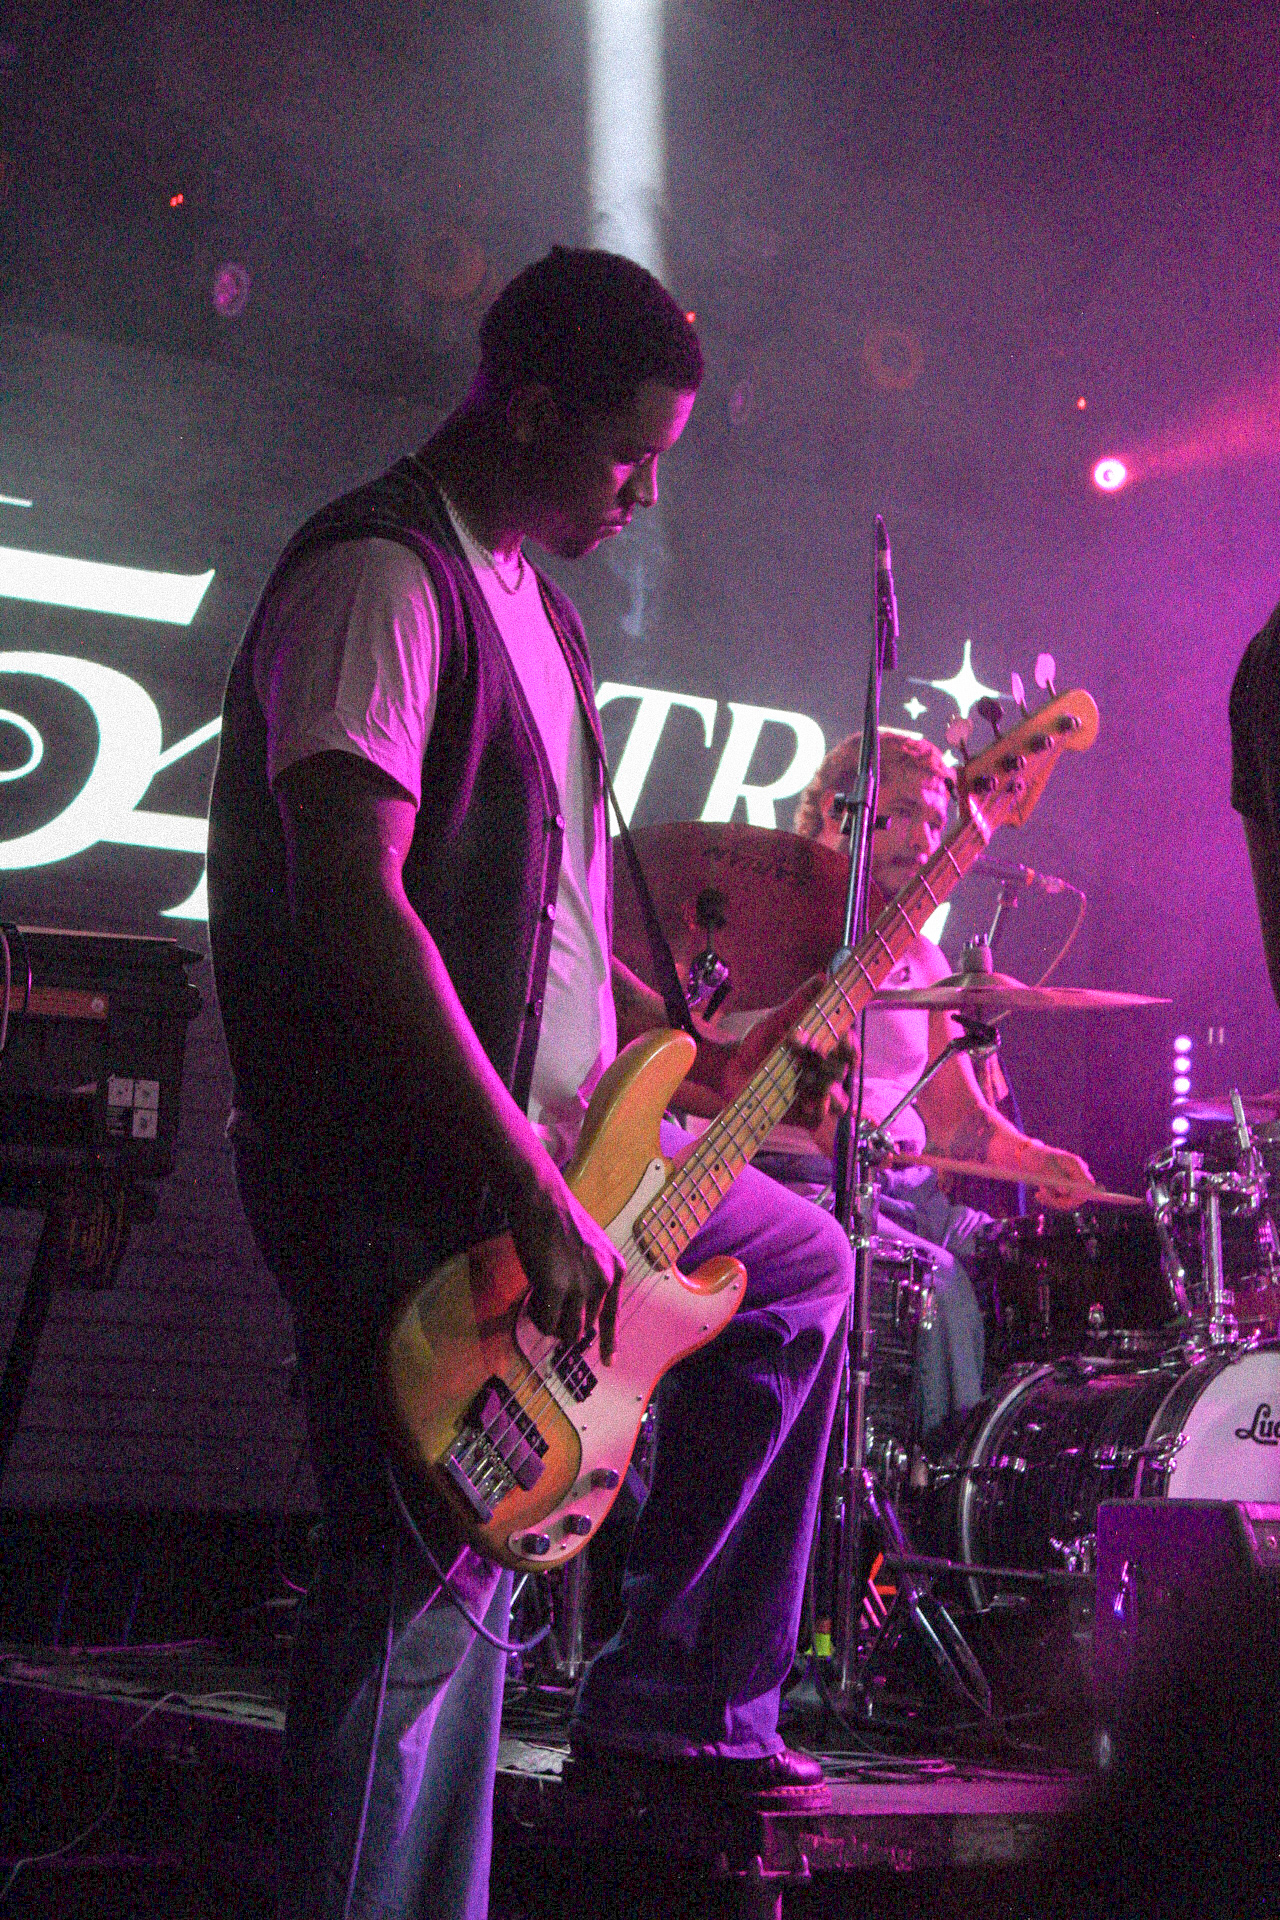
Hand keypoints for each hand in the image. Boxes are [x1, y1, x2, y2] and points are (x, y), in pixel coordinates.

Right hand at [510, 1170, 625, 1364]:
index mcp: (615, 1270)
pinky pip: (546, 1323)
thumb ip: (590, 1278)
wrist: (541, 1198)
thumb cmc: (559, 1220)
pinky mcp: (556, 1289)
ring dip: (550, 1324)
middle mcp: (603, 1281)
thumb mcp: (589, 1249)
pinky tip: (532, 1299)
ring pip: (567, 1331)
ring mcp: (581, 1286)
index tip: (610, 1362)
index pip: (612, 1315)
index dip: (609, 1341)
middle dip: (563, 1322)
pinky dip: (537, 1318)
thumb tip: (578, 1314)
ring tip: (538, 1300)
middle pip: (583, 1327)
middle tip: (546, 1303)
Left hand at [701, 976, 859, 1131]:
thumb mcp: (777, 1020)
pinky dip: (820, 1110)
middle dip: (834, 1064)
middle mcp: (823, 1072)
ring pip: (840, 1098)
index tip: (845, 1041)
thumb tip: (822, 977)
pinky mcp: (803, 1115)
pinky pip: (821, 1117)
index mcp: (822, 1048)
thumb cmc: (757, 1043)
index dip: (850, 1044)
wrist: (729, 1070)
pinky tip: (811, 1104)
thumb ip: (800, 1001)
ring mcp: (815, 1094)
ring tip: (822, 1088)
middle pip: (842, 1071)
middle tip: (818, 1055)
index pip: (846, 1046)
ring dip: (834, 1092)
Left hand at [1010, 1140, 1094, 1210]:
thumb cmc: (1036, 1156)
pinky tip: (1038, 1195)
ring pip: (1068, 1202)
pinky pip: (1061, 1202)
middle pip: (1079, 1197)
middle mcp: (1077, 1175)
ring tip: (1038, 1193)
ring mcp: (1072, 1183)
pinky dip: (1049, 1200)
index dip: (1082, 1195)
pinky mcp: (1064, 1190)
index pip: (1087, 1185)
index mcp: (1076, 1165)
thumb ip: (1056, 1176)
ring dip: (1052, 1201)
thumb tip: (1065, 1192)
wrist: (1028, 1156)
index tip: (1069, 1199)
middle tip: (1043, 1197)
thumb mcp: (1043, 1164)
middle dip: (1061, 1201)